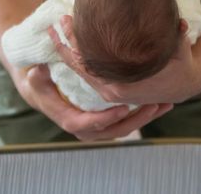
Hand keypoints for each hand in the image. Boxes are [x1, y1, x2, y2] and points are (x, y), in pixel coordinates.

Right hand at [12, 64, 172, 140]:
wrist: (44, 91)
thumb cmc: (41, 83)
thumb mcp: (35, 79)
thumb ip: (37, 77)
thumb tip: (37, 71)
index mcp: (71, 120)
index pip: (90, 125)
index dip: (107, 118)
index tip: (123, 108)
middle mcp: (87, 129)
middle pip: (115, 130)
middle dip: (137, 119)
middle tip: (153, 105)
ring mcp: (100, 126)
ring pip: (126, 127)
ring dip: (147, 117)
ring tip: (165, 104)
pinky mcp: (110, 120)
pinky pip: (129, 121)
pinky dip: (146, 113)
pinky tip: (162, 103)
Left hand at [50, 15, 200, 105]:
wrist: (184, 85)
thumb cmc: (181, 64)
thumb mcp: (181, 50)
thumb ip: (179, 37)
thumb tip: (180, 23)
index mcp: (123, 85)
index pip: (89, 62)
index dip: (75, 41)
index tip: (65, 21)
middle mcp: (113, 91)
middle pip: (80, 65)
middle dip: (67, 42)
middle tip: (59, 19)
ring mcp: (110, 92)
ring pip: (81, 70)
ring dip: (68, 51)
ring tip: (57, 29)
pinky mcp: (110, 91)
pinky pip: (87, 74)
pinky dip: (76, 59)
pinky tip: (69, 43)